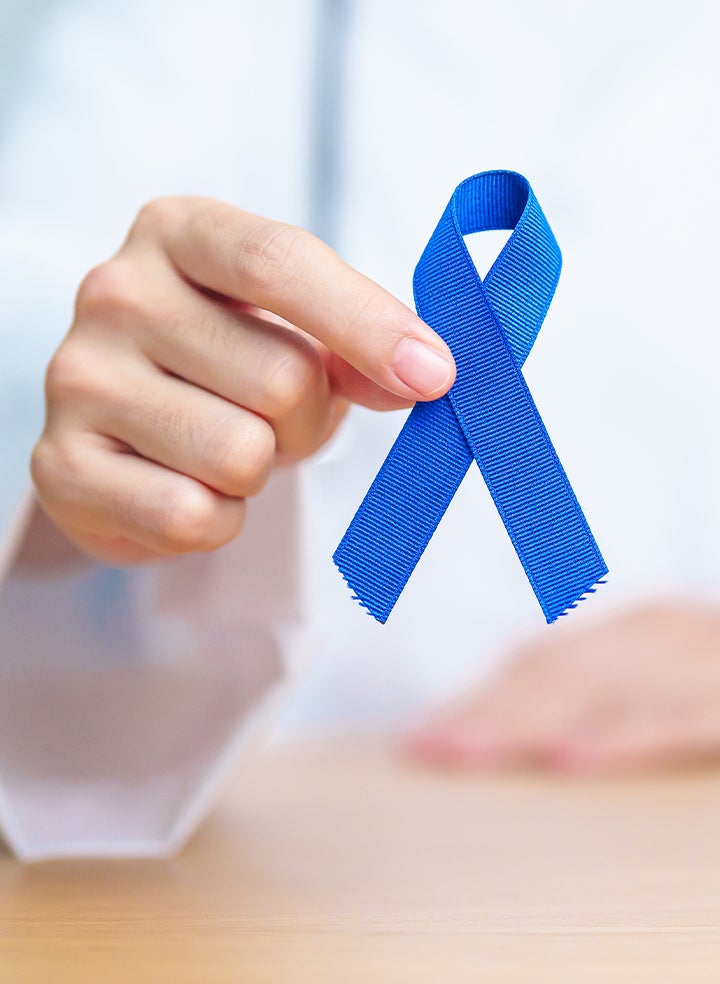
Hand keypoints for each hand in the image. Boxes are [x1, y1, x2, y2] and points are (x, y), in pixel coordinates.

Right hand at [31, 198, 454, 563]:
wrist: (131, 429)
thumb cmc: (226, 364)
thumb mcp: (294, 328)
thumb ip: (358, 340)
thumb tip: (424, 374)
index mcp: (178, 232)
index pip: (278, 262)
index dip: (368, 324)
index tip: (436, 376)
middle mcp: (115, 292)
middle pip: (279, 377)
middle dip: (304, 422)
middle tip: (273, 420)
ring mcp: (77, 379)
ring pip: (238, 454)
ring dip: (257, 472)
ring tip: (222, 447)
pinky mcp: (60, 465)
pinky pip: (190, 515)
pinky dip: (216, 519)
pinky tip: (186, 485)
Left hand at [407, 602, 719, 772]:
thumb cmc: (716, 661)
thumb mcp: (657, 656)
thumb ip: (597, 669)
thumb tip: (517, 674)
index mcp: (633, 631)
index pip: (537, 669)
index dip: (476, 703)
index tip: (418, 742)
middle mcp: (656, 637)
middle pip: (553, 679)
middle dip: (484, 717)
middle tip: (424, 752)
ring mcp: (697, 660)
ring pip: (597, 692)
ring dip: (524, 724)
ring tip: (464, 754)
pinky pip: (675, 717)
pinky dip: (621, 738)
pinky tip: (570, 760)